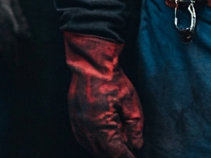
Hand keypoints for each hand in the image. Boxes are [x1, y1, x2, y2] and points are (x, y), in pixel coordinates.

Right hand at [64, 32, 142, 157]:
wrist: (92, 63)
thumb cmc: (112, 78)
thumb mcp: (130, 100)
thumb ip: (135, 125)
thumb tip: (137, 144)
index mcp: (101, 125)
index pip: (116, 152)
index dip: (127, 156)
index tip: (134, 157)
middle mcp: (87, 129)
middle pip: (103, 152)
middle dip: (117, 153)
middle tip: (129, 149)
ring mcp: (77, 125)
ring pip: (92, 148)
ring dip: (106, 149)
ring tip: (119, 143)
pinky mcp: (73, 120)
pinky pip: (83, 140)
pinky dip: (94, 143)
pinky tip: (103, 139)